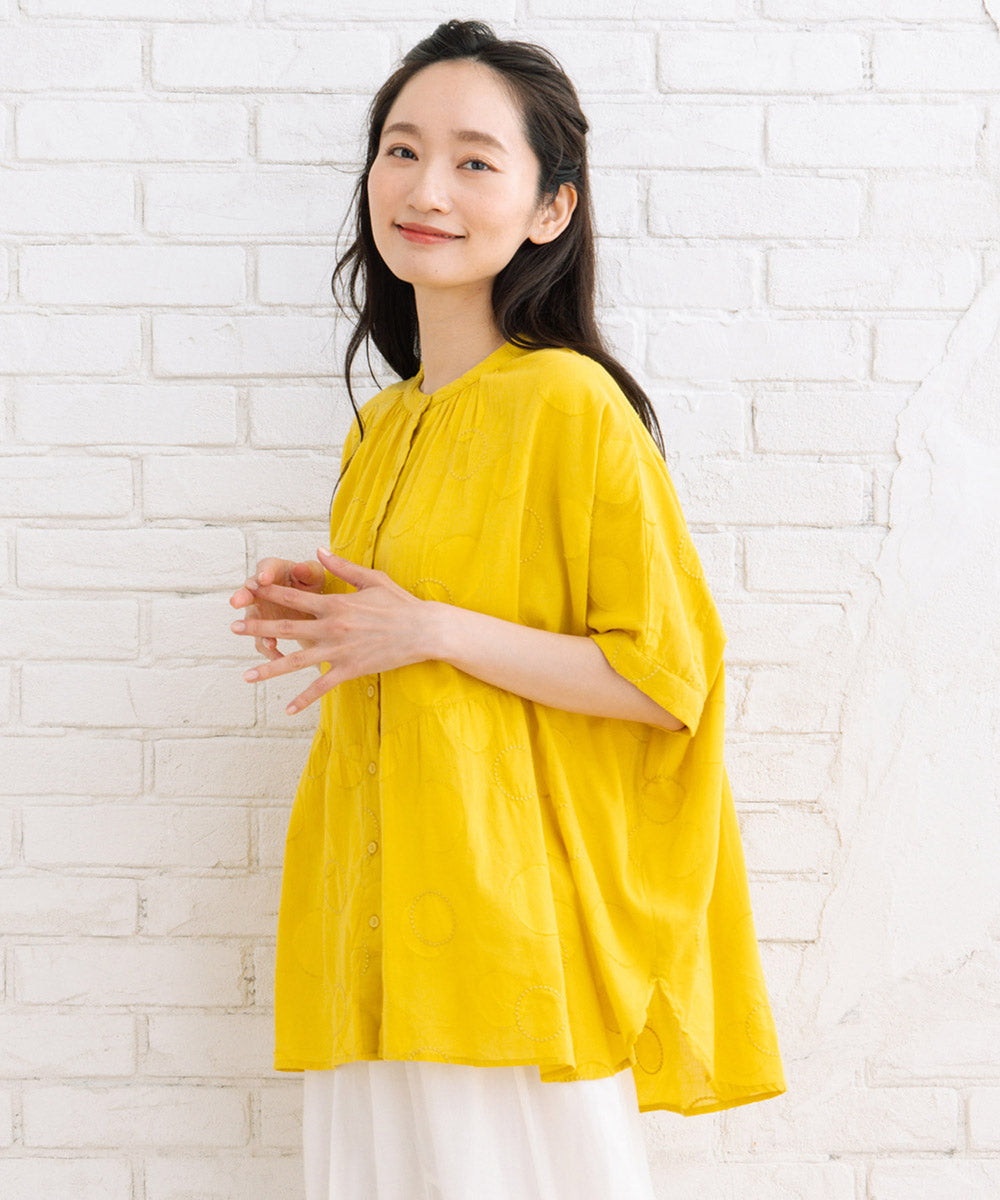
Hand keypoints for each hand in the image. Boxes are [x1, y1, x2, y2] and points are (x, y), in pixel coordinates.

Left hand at [229, 548, 434, 714]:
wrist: (423, 631)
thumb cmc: (400, 603)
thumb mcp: (372, 579)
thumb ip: (342, 567)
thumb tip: (318, 550)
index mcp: (335, 603)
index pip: (293, 598)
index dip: (268, 594)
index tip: (247, 592)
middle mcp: (332, 627)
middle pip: (286, 628)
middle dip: (257, 629)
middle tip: (232, 630)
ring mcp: (339, 651)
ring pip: (297, 662)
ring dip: (269, 668)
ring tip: (246, 675)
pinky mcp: (349, 670)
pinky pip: (321, 687)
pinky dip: (304, 699)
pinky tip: (287, 708)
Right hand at [229, 556, 324, 662]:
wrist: (313, 605)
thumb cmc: (310, 583)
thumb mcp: (313, 575)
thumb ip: (308, 572)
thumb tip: (300, 567)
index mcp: (273, 570)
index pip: (266, 568)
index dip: (264, 573)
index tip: (263, 578)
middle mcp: (259, 590)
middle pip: (247, 592)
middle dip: (242, 597)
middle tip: (236, 602)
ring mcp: (259, 611)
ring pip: (251, 621)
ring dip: (254, 631)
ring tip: (266, 640)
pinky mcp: (263, 630)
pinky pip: (262, 640)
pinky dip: (269, 649)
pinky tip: (277, 656)